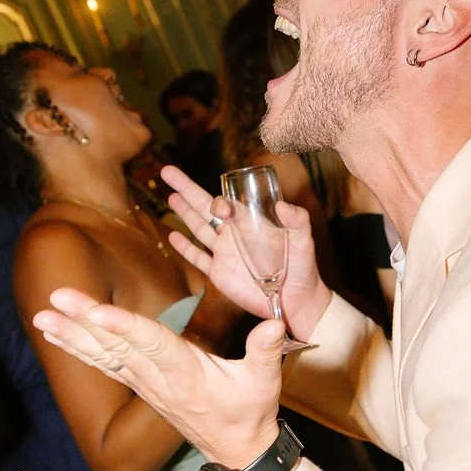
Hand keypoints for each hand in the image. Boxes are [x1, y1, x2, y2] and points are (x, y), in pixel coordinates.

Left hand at [34, 288, 283, 469]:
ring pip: (103, 355)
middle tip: (55, 299)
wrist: (236, 450)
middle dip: (84, 323)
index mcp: (186, 373)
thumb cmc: (251, 412)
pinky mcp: (140, 386)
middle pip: (117, 345)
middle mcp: (158, 378)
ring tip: (42, 316)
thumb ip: (265, 351)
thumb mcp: (264, 383)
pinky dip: (78, 349)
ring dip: (72, 336)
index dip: (123, 326)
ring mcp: (145, 384)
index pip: (151, 343)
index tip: (95, 311)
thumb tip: (273, 323)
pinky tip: (55, 335)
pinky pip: (104, 365)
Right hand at [161, 165, 330, 342]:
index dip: (219, 202)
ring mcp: (224, 253)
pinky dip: (185, 248)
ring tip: (170, 197)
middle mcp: (234, 233)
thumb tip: (282, 206)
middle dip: (186, 189)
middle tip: (168, 171)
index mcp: (250, 222)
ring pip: (198, 229)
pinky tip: (172, 236)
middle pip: (204, 207)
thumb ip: (297, 221)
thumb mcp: (303, 239)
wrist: (296, 300)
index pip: (227, 204)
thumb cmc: (303, 267)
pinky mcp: (219, 274)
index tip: (222, 208)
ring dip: (183, 213)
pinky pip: (198, 258)